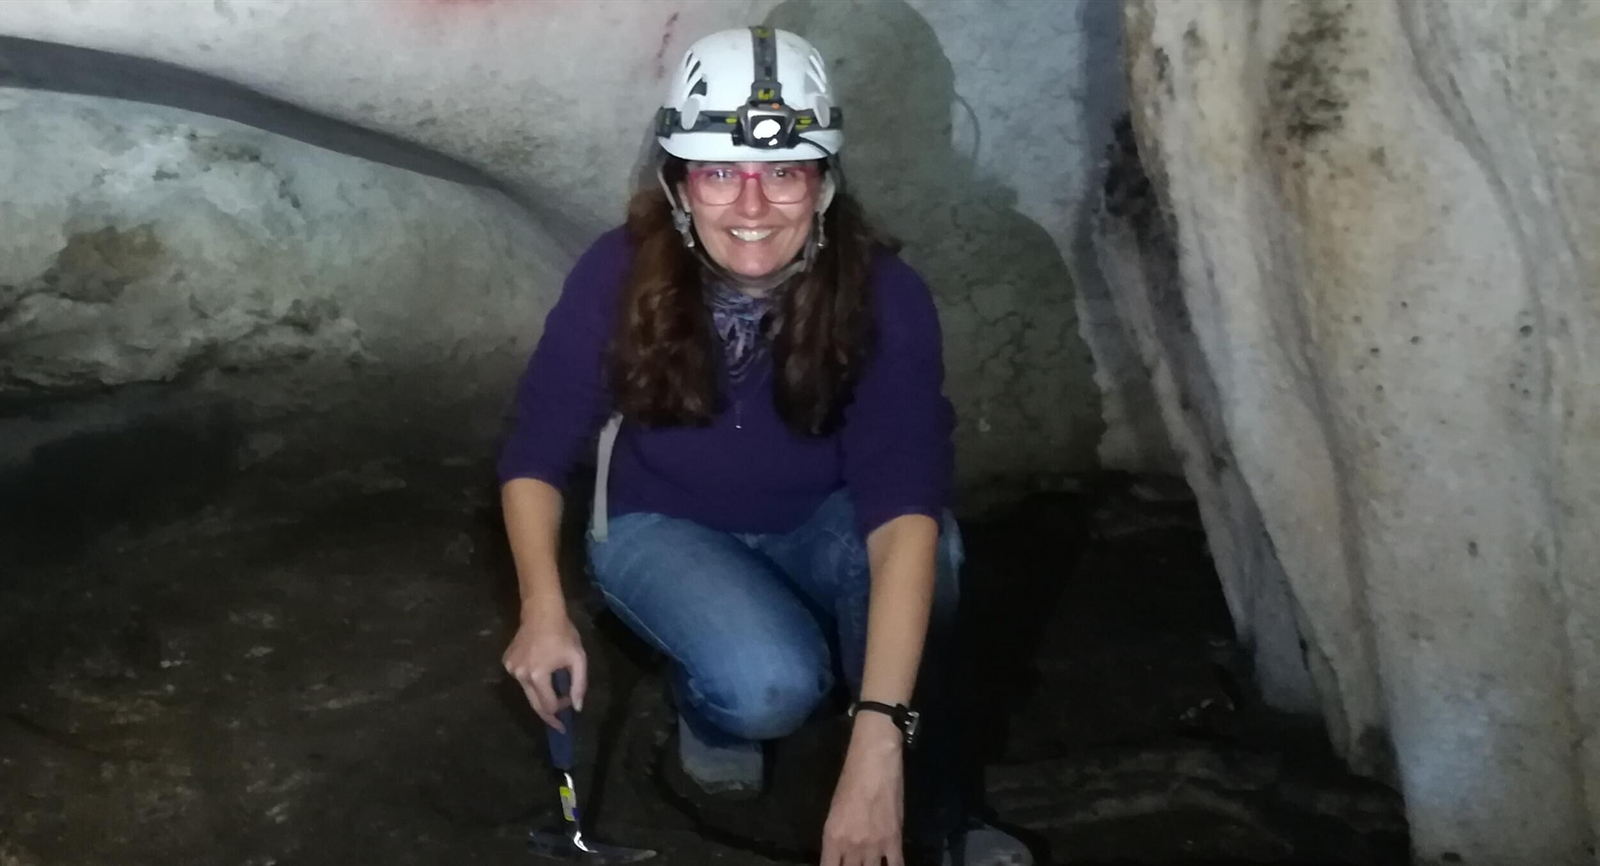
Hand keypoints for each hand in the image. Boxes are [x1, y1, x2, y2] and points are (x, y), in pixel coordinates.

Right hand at [501, 601, 586, 731]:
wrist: (541, 612)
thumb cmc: (563, 634)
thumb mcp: (578, 659)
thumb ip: (579, 685)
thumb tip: (577, 708)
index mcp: (537, 675)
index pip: (548, 706)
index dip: (560, 711)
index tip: (569, 711)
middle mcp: (520, 675)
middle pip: (535, 704)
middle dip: (548, 715)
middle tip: (559, 724)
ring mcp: (510, 669)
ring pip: (527, 692)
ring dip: (541, 694)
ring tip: (554, 690)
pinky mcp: (506, 662)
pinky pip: (521, 679)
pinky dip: (532, 681)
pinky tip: (541, 671)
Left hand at [820, 713, 904, 865]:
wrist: (874, 761)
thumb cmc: (851, 780)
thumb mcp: (835, 812)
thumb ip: (837, 838)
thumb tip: (841, 856)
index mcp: (832, 837)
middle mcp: (850, 846)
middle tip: (857, 862)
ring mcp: (873, 845)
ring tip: (871, 863)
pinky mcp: (894, 840)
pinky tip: (890, 864)